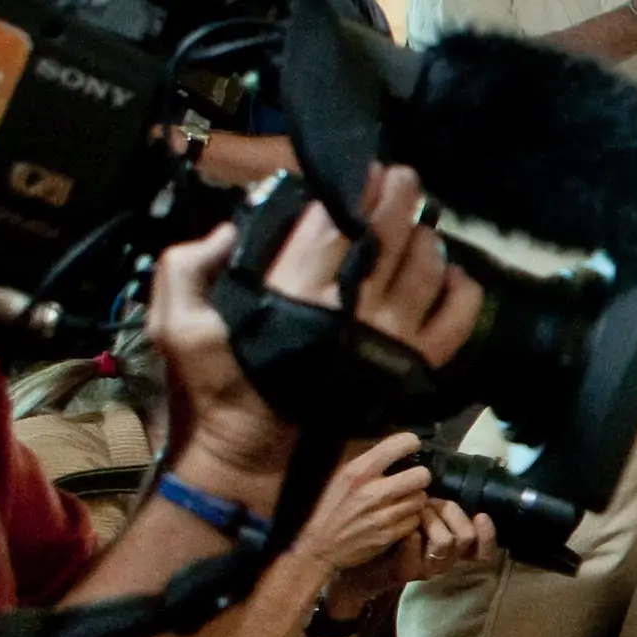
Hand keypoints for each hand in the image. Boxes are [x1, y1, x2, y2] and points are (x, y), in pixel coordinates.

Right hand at [157, 169, 485, 497]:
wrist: (251, 464)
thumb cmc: (214, 394)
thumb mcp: (174, 325)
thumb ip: (190, 266)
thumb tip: (234, 228)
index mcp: (293, 294)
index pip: (333, 223)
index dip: (351, 190)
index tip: (360, 172)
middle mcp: (348, 312)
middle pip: (388, 235)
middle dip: (397, 197)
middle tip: (401, 177)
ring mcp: (387, 342)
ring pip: (426, 270)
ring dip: (426, 238)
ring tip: (419, 224)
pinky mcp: (410, 371)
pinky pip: (456, 322)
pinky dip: (461, 291)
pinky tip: (451, 274)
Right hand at [293, 432, 434, 578]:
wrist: (320, 547)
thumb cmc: (330, 508)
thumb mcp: (340, 476)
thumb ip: (366, 460)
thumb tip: (394, 446)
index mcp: (358, 472)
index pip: (399, 445)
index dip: (411, 444)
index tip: (411, 448)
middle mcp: (372, 492)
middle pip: (421, 475)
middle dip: (419, 476)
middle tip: (411, 480)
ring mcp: (383, 515)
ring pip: (421, 498)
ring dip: (415, 498)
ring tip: (402, 500)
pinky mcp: (390, 535)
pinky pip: (415, 519)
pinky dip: (410, 518)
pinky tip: (398, 517)